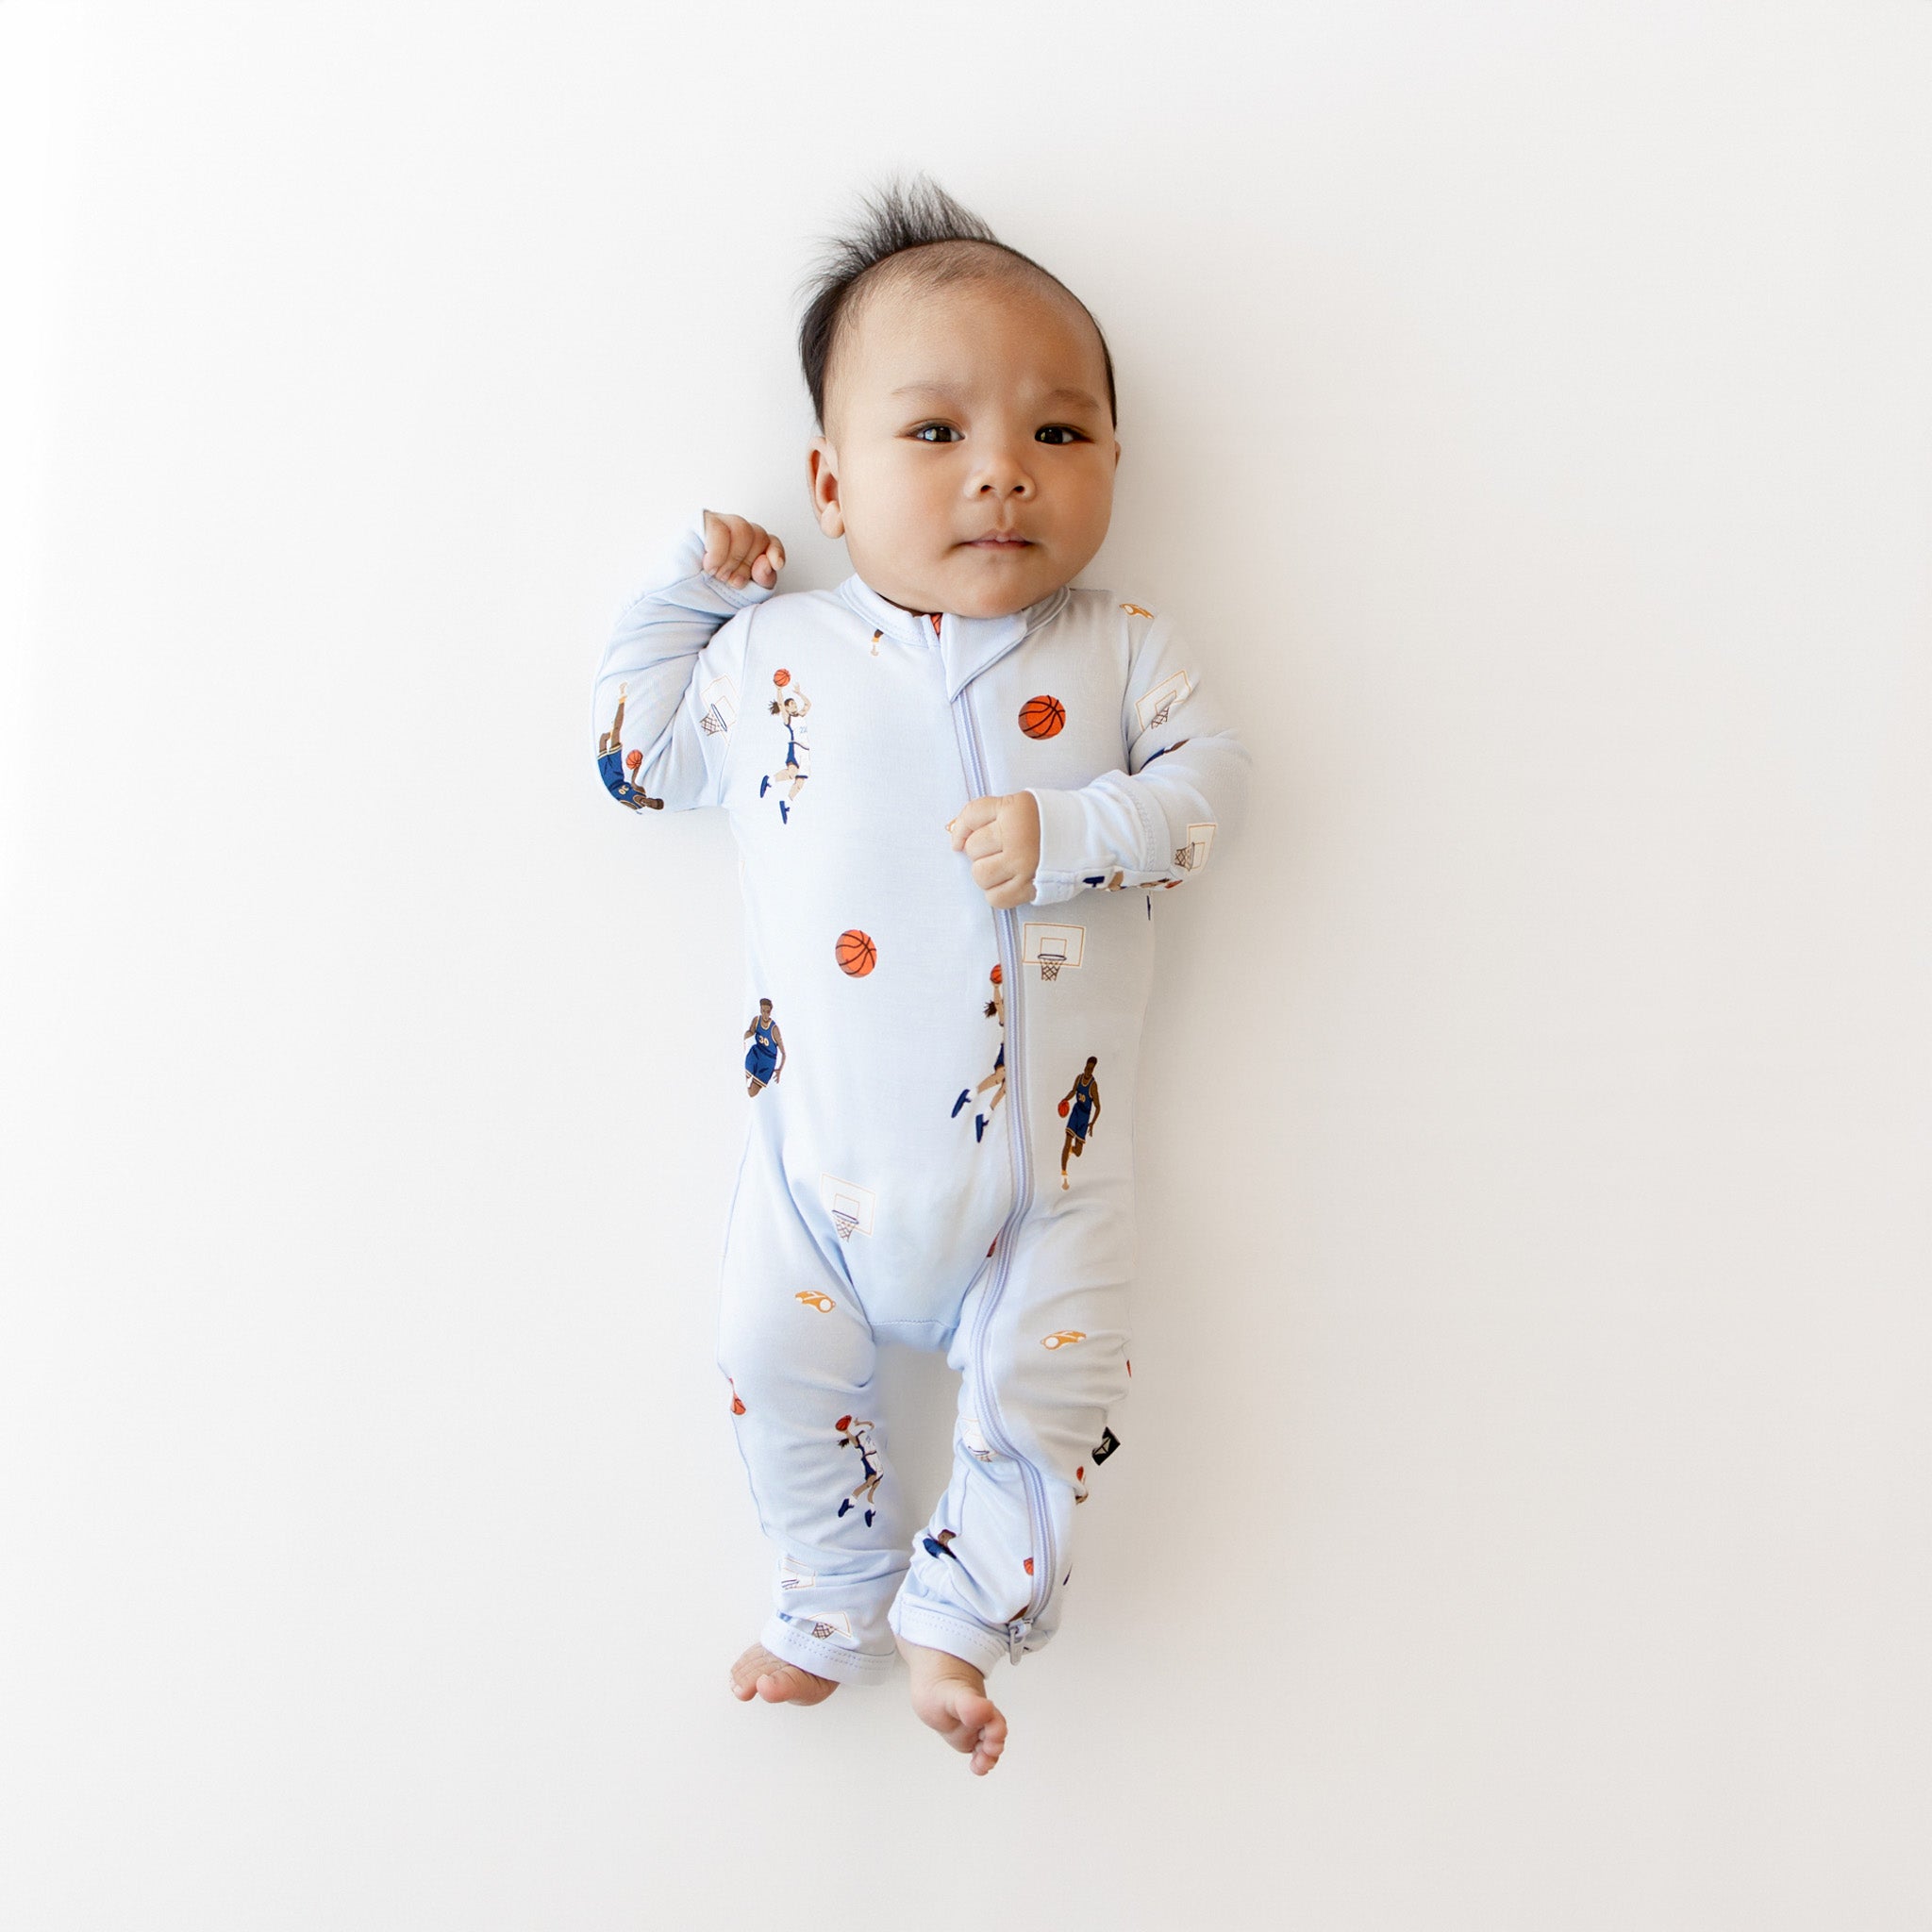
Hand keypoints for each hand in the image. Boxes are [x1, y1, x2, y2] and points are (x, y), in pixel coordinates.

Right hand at [701, 510, 785, 589]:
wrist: (679, 603)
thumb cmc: (710, 597)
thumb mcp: (746, 594)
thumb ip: (763, 580)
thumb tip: (769, 563)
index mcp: (748, 548)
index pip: (770, 541)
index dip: (774, 551)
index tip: (776, 564)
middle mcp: (735, 533)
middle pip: (758, 535)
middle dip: (747, 564)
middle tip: (731, 581)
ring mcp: (717, 525)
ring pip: (743, 529)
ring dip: (733, 559)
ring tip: (719, 575)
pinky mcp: (699, 522)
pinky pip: (719, 529)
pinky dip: (718, 553)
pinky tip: (709, 566)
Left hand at [947, 792, 1040, 910]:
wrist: (1089, 836)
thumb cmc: (1049, 820)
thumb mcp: (1019, 804)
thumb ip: (986, 814)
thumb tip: (954, 837)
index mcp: (1014, 809)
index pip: (971, 816)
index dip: (960, 829)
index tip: (961, 839)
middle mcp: (1017, 836)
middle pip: (973, 848)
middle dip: (980, 851)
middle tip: (997, 851)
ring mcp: (1024, 864)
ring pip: (981, 874)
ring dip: (986, 873)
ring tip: (1003, 867)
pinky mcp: (1030, 887)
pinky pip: (995, 898)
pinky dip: (996, 893)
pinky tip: (1008, 883)